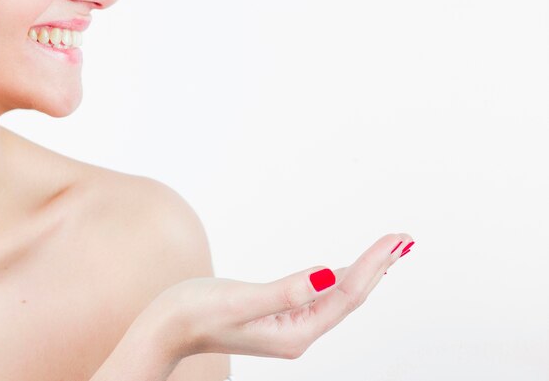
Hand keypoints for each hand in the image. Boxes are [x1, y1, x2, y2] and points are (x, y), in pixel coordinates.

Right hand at [146, 233, 414, 360]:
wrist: (166, 328)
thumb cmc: (194, 313)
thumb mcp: (240, 301)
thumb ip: (286, 291)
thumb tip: (330, 274)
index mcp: (295, 333)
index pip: (346, 295)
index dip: (373, 266)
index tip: (395, 239)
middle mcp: (298, 332)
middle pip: (350, 296)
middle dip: (378, 267)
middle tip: (404, 239)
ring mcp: (290, 326)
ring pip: (338, 295)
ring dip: (364, 271)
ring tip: (390, 249)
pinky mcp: (279, 315)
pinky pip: (320, 295)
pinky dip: (340, 276)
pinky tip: (349, 268)